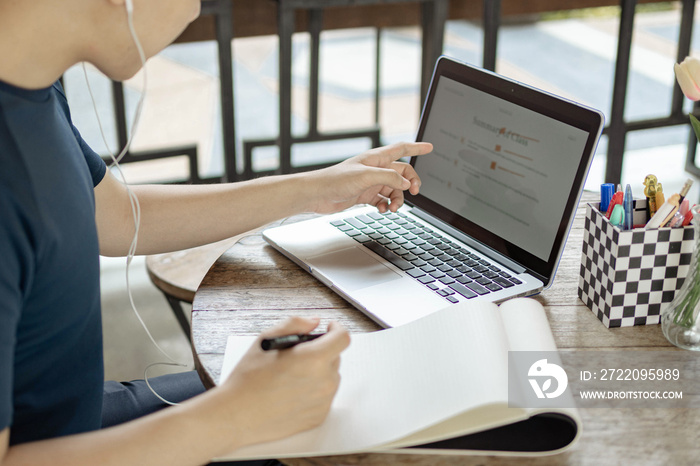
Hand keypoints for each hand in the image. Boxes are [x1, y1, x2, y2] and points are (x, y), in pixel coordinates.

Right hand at [219, 317, 349, 449]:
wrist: (237, 415)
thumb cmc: (249, 378)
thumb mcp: (267, 340)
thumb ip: (295, 324)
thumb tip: (314, 322)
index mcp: (314, 358)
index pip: (342, 338)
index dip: (336, 329)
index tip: (328, 329)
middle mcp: (324, 380)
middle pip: (335, 357)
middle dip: (321, 352)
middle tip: (297, 356)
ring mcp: (323, 401)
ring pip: (331, 377)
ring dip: (318, 372)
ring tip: (291, 377)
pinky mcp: (319, 417)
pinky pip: (324, 397)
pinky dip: (314, 391)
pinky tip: (292, 393)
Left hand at [308, 142, 432, 213]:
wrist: (317, 194)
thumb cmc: (336, 180)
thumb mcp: (366, 176)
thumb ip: (389, 178)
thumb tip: (407, 184)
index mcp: (376, 158)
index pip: (401, 149)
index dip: (417, 148)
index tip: (430, 147)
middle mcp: (375, 169)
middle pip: (402, 173)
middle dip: (410, 183)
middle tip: (415, 193)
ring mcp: (370, 182)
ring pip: (393, 189)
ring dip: (397, 199)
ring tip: (393, 208)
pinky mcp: (364, 195)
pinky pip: (382, 199)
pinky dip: (385, 205)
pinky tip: (382, 210)